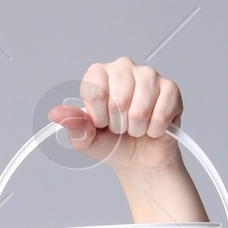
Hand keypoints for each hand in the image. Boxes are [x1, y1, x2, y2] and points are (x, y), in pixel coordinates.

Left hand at [48, 58, 184, 176]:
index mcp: (99, 74)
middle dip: (119, 124)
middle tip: (120, 127)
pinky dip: (155, 130)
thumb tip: (56, 114)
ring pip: (140, 109)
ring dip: (137, 129)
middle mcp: (124, 68)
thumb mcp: (87, 139)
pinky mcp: (170, 89)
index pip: (95, 90)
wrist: (138, 159)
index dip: (98, 115)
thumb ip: (74, 125)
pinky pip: (161, 114)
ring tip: (136, 127)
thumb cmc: (112, 143)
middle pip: (118, 100)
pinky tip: (152, 127)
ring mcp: (149, 75)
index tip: (101, 122)